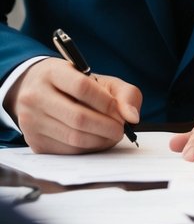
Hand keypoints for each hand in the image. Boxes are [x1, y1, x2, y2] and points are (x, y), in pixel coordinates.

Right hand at [7, 59, 141, 154]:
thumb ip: (123, 93)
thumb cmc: (74, 84)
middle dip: (106, 127)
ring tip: (112, 135)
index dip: (106, 103)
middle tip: (121, 130)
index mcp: (52, 72)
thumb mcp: (99, 79)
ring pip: (73, 138)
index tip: (121, 112)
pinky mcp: (34, 142)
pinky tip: (97, 142)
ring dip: (99, 141)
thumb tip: (132, 117)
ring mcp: (31, 121)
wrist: (37, 91)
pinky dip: (87, 149)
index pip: (82, 88)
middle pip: (78, 117)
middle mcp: (35, 96)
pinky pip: (67, 151)